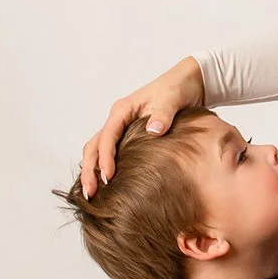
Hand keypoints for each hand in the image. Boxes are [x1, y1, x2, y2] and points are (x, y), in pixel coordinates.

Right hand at [79, 55, 204, 197]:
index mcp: (122, 110)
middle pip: (94, 146)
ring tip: (93, 195)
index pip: (107, 136)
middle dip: (89, 170)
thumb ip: (163, 113)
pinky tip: (107, 186)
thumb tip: (153, 130)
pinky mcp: (128, 136)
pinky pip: (110, 152)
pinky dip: (104, 167)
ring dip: (93, 171)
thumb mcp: (172, 99)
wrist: (188, 82)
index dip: (105, 158)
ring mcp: (121, 128)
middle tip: (90, 194)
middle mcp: (117, 119)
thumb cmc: (177, 88)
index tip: (108, 177)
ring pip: (98, 150)